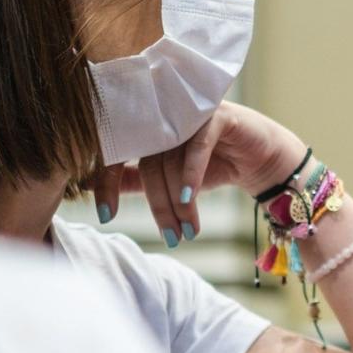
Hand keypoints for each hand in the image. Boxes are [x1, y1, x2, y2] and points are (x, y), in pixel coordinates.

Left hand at [88, 101, 306, 246]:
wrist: (265, 160)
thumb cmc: (215, 165)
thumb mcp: (170, 178)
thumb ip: (134, 178)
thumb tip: (87, 183)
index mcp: (148, 127)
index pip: (116, 153)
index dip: (106, 185)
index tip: (105, 218)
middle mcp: (166, 115)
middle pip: (148, 163)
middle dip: (158, 207)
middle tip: (170, 239)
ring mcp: (191, 112)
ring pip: (172, 161)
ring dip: (179, 203)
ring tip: (189, 232)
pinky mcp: (219, 115)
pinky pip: (197, 147)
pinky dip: (191, 175)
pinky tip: (189, 200)